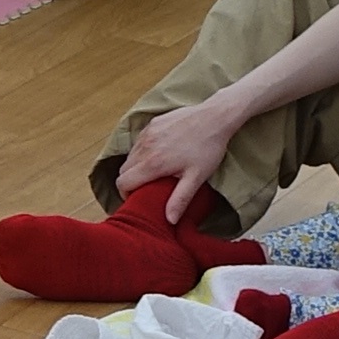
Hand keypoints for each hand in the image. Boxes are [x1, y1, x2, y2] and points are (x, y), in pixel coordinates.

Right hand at [115, 98, 249, 227]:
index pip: (123, 182)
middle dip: (131, 181)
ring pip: (130, 155)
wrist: (215, 117)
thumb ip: (180, 199)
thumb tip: (169, 220)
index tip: (137, 197)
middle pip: (123, 170)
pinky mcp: (152, 124)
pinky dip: (143, 151)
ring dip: (137, 166)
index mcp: (153, 163)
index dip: (126, 193)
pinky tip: (161, 153)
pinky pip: (139, 142)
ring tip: (155, 171)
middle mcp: (144, 147)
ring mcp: (147, 133)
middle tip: (147, 187)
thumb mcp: (196, 177)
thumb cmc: (208, 148)